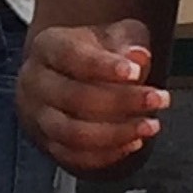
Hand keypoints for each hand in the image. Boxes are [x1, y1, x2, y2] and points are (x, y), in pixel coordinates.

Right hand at [16, 21, 168, 172]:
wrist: (70, 75)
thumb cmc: (95, 52)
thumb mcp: (114, 35)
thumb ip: (128, 42)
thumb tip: (138, 57)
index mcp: (47, 47)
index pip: (70, 56)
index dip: (103, 66)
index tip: (135, 72)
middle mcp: (35, 82)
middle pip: (75, 97)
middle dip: (122, 101)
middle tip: (157, 99)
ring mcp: (38, 117)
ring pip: (73, 134)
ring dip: (117, 133)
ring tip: (149, 125)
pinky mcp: (47, 144)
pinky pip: (75, 157)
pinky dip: (107, 154)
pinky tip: (133, 142)